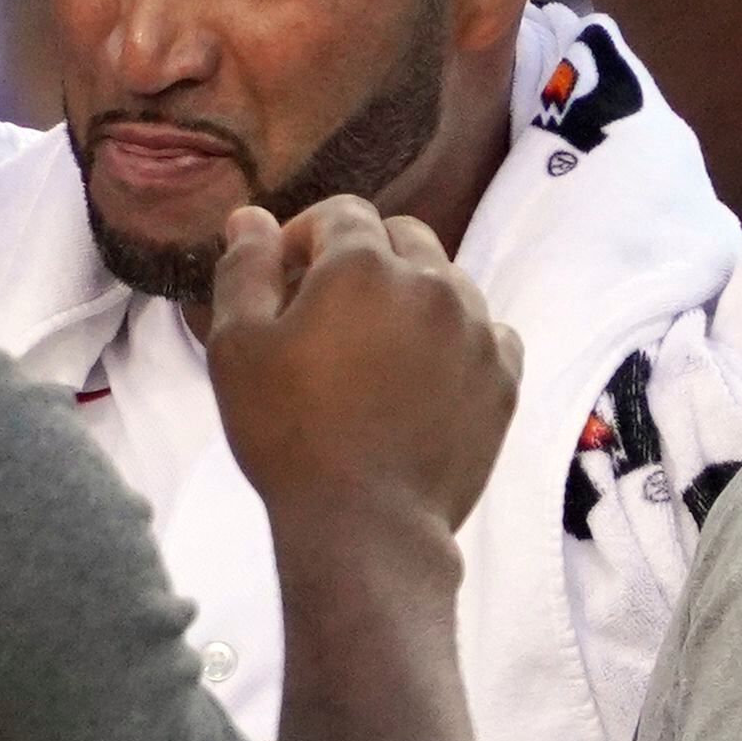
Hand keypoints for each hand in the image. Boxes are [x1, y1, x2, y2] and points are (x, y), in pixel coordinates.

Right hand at [205, 196, 518, 536]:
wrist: (366, 526)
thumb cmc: (288, 436)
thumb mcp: (238, 349)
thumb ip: (245, 270)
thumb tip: (252, 216)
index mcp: (364, 265)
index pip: (341, 214)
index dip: (308, 235)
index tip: (289, 275)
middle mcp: (432, 282)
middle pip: (404, 237)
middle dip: (366, 256)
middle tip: (333, 311)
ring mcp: (477, 330)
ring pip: (449, 282)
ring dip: (414, 294)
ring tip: (381, 346)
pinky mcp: (504, 378)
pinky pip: (488, 332)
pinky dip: (459, 338)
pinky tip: (427, 374)